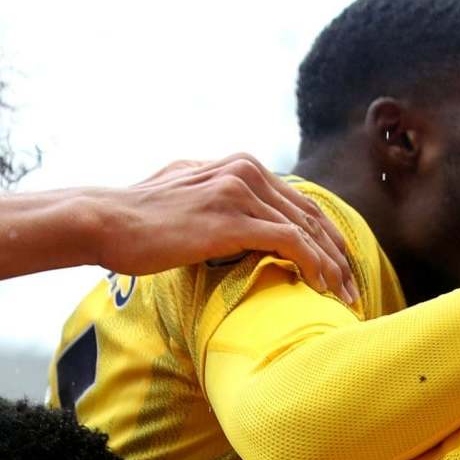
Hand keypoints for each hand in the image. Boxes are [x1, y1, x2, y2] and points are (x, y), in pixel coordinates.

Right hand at [95, 156, 358, 303]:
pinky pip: (290, 241)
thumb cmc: (136, 220)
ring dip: (332, 264)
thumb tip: (220, 217)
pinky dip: (313, 265)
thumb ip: (212, 200)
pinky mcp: (233, 219)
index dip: (321, 233)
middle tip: (353, 284)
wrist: (106, 221)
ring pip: (306, 228)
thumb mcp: (183, 197)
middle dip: (336, 251)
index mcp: (236, 165)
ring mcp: (240, 192)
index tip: (336, 264)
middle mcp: (244, 170)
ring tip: (345, 294)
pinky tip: (322, 286)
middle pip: (309, 212)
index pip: (295, 200)